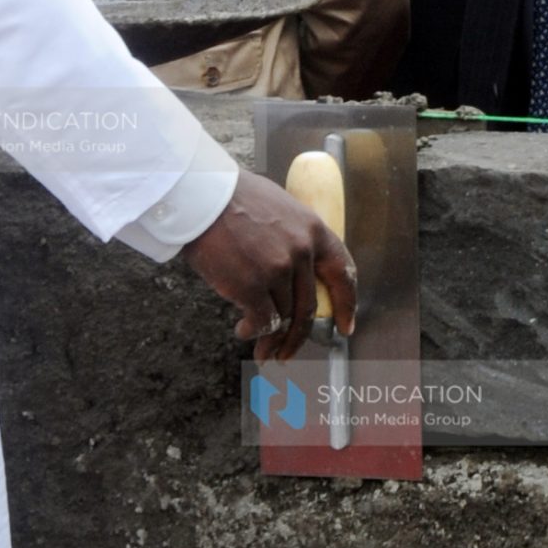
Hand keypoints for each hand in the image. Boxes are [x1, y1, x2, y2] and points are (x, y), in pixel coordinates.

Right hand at [182, 168, 356, 362]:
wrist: (202, 196)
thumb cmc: (233, 198)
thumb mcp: (280, 208)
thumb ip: (294, 236)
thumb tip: (295, 267)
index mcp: (313, 230)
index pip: (343, 273)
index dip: (346, 305)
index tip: (344, 326)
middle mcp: (301, 252)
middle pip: (307, 307)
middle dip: (298, 336)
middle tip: (288, 351)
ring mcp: (278, 271)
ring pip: (283, 317)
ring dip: (271, 338)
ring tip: (261, 349)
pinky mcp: (252, 287)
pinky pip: (261, 321)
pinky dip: (253, 331)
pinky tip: (243, 331)